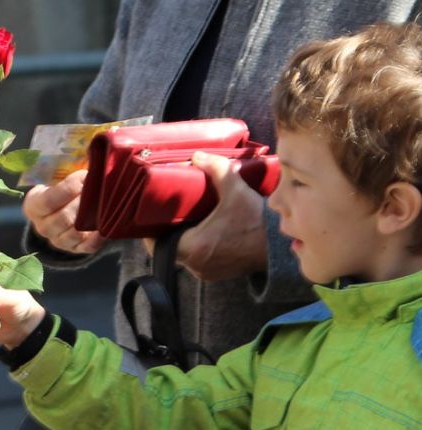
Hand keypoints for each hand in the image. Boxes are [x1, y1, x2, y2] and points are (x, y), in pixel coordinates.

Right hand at [23, 170, 105, 254]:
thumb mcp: (53, 178)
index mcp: (34, 206)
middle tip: (98, 188)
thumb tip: (91, 151)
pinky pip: (87, 246)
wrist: (56, 212)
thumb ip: (64, 168)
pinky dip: (98, 236)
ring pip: (77, 232)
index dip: (68, 188)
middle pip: (65, 218)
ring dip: (92, 216)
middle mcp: (43, 227)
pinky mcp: (74, 250)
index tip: (84, 175)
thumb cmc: (58, 189)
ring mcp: (58, 241)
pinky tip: (106, 223)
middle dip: (84, 201)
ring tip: (103, 201)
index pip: (48, 201)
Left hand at [143, 151, 266, 281]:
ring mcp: (207, 273)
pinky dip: (196, 246)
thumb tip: (197, 155)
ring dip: (182, 239)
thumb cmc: (256, 221)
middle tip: (167, 213)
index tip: (149, 217)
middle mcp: (196, 266)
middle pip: (169, 248)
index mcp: (192, 248)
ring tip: (183, 220)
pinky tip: (200, 231)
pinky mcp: (218, 274)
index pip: (156, 244)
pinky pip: (197, 260)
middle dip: (166, 231)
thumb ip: (216, 169)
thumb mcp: (236, 190)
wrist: (281, 246)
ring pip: (183, 254)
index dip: (150, 231)